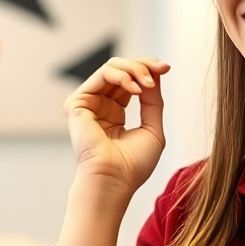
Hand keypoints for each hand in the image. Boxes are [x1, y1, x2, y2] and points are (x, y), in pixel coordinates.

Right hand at [65, 57, 169, 194]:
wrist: (115, 181)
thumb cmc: (133, 165)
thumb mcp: (152, 128)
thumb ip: (153, 100)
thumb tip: (156, 73)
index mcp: (114, 113)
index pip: (129, 81)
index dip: (148, 70)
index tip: (167, 68)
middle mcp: (99, 106)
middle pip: (121, 69)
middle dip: (144, 65)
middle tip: (161, 69)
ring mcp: (87, 104)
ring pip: (112, 67)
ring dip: (135, 69)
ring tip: (148, 84)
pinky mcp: (78, 103)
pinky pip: (103, 74)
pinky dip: (123, 76)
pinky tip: (136, 89)